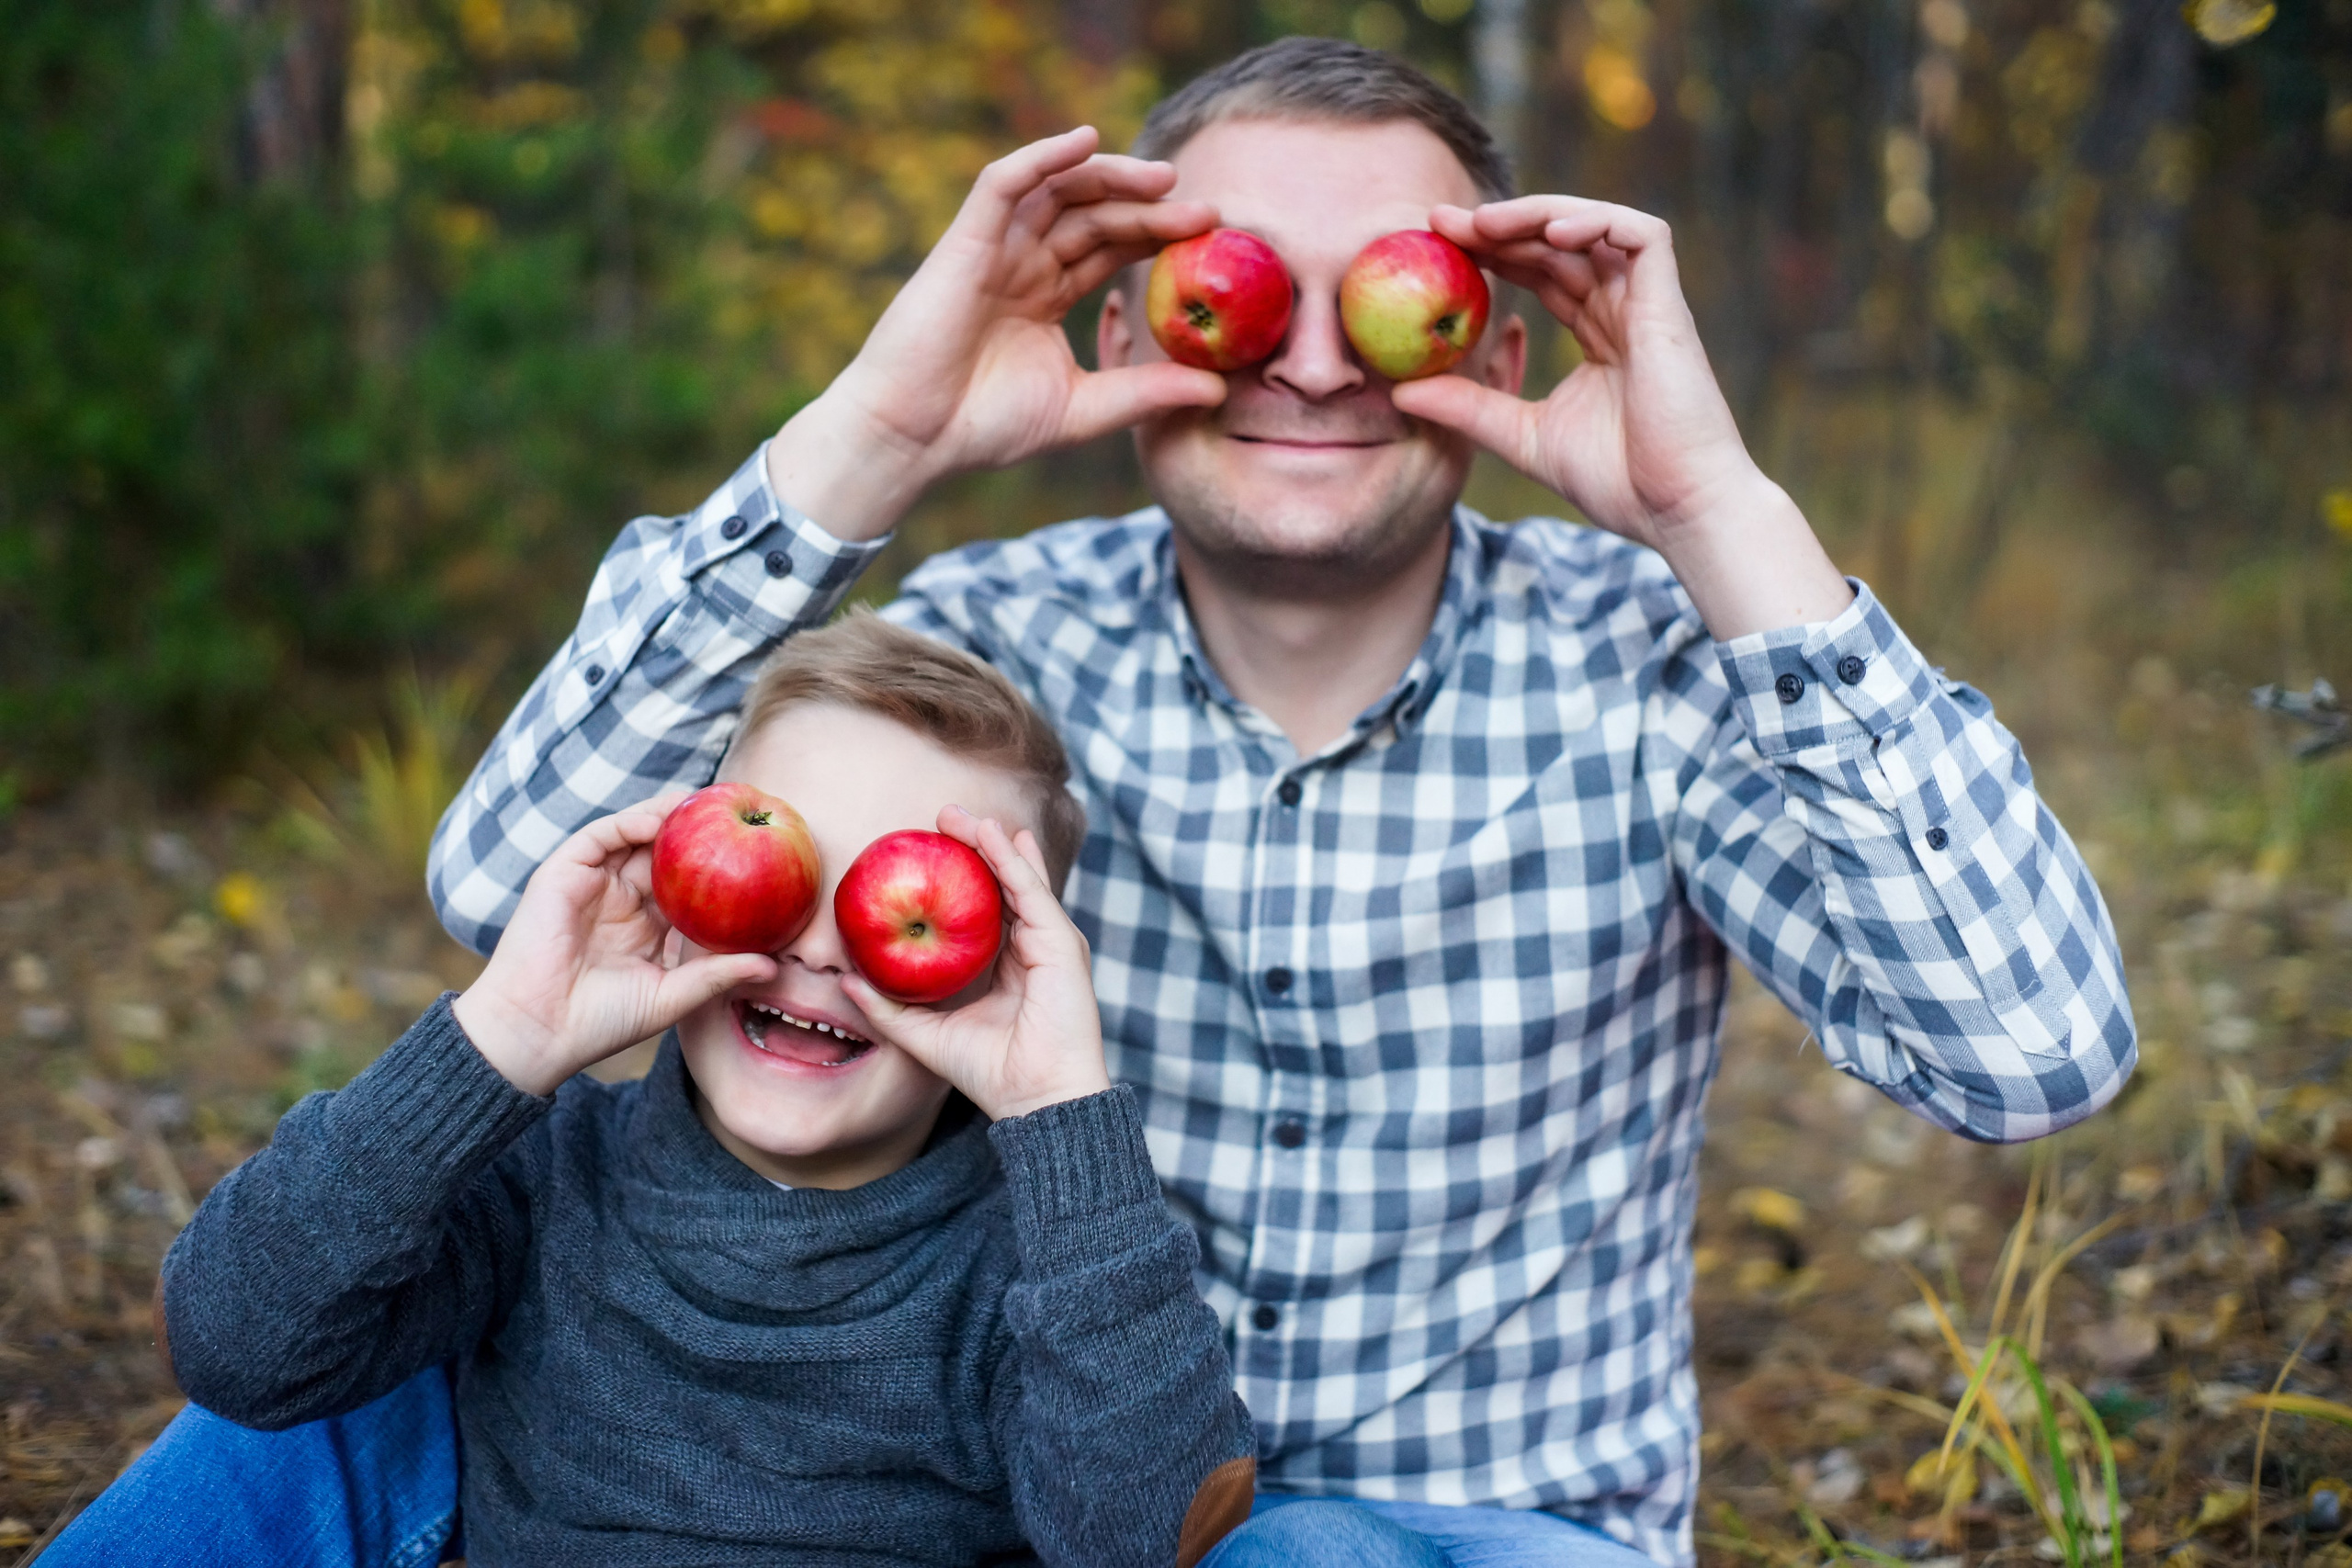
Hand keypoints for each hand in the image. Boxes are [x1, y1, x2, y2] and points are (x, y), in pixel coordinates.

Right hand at [451, 796, 777, 1095]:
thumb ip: (717, 975)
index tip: (763, 853)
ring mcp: (593, 882)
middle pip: (668, 853)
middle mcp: (621, 898)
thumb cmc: (601, 1023)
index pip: (690, 885)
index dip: (722, 868)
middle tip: (745, 810)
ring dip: (671, 816)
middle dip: (703, 831)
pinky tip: (667, 817)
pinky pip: (604, 834)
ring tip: (711, 802)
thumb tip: (774, 966)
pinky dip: (634, 821)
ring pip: (637, 835)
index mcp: (646, 926)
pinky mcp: (565, 871)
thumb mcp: (672, 996)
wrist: (539, 1031)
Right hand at [767, 126, 1228, 540]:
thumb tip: (1220, 391)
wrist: (913, 439)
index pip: (1109, 248)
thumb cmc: (984, 427)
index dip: (1156, 234)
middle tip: (1205, 209)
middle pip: (1092, 214)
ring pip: (1058, 190)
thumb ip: (1147, 393)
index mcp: (1044, 295)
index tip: (1209, 236)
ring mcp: (993, 250)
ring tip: (1164, 177)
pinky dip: (1042, 157)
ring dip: (1110, 175)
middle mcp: (1021, 264)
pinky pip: (1004, 183)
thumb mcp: (1085, 409)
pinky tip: (1086, 140)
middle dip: (1147, 205)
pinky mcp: (965, 242)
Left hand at [843, 806, 1109, 1121]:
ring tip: (961, 814)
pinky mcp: (1060, 944)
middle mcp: (1034, 947)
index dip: (963, 876)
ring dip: (991, 841)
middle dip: (976, 846)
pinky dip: (1010, 859)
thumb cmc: (990, 1073)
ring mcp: (1051, 943)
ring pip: (1019, 878)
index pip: (988, 908)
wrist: (1036, 1098)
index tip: (929, 850)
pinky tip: (990, 834)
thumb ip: (888, 1009)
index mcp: (1011, 965)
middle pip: (1005, 883)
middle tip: (942, 816)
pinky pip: (1031, 890)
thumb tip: (846, 984)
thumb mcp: (926, 1034)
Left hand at [1398, 197, 1851, 636]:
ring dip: (1537, 214)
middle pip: (1558, 243)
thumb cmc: (1618, 482)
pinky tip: (1550, 232)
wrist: (1679, 511)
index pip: (1540, 272)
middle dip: (1500, 225)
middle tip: (1440, 221)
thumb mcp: (1521, 437)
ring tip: (1482, 222)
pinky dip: (1598, 221)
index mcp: (1597, 335)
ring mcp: (1649, 305)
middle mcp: (1623, 310)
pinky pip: (1642, 236)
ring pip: (1595, 226)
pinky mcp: (1670, 305)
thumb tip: (1400, 392)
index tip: (1436, 245)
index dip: (1492, 251)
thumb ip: (1469, 408)